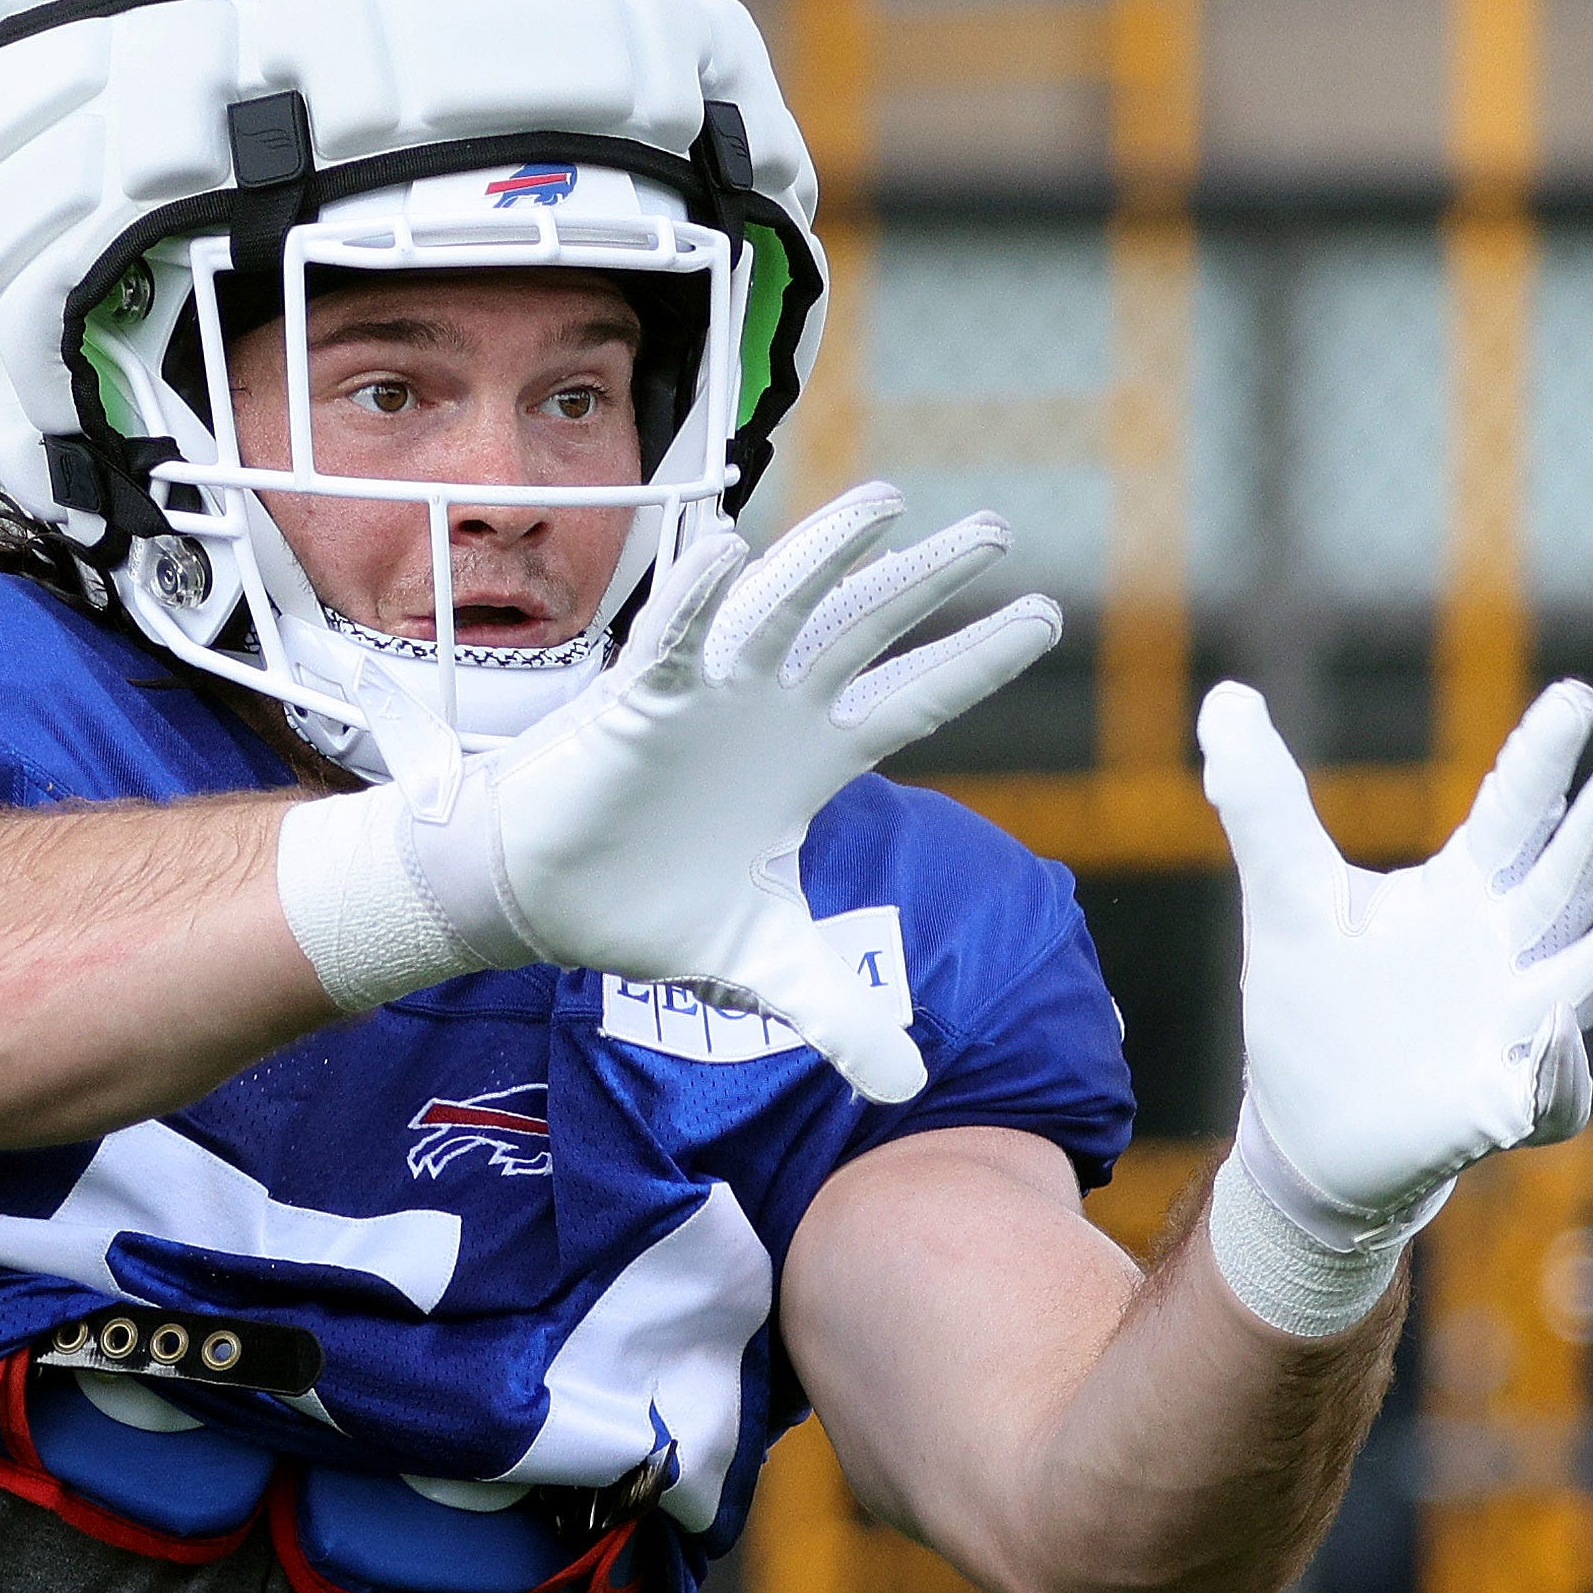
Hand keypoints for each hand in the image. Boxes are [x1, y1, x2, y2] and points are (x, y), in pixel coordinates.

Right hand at [359, 483, 1057, 1100]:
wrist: (549, 904)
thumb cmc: (654, 907)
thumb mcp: (766, 967)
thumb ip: (840, 1013)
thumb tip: (914, 1089)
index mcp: (815, 757)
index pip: (915, 697)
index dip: (977, 657)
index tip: (1043, 614)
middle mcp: (774, 709)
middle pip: (866, 630)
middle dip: (928, 580)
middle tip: (994, 530)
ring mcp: (710, 696)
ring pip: (781, 610)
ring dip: (827, 556)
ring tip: (885, 503)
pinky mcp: (638, 704)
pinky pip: (674, 641)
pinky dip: (699, 600)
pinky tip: (730, 550)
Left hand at [1198, 678, 1592, 1330]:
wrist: (1308, 1132)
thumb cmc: (1314, 1009)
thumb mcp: (1284, 898)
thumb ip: (1261, 802)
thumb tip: (1224, 696)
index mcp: (1462, 894)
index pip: (1513, 813)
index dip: (1543, 758)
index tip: (1578, 697)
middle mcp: (1506, 953)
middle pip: (1564, 882)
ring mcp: (1513, 1031)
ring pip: (1582, 978)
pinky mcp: (1497, 1107)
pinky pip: (1544, 1091)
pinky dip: (1557, 1069)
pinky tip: (1557, 1036)